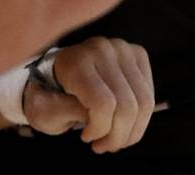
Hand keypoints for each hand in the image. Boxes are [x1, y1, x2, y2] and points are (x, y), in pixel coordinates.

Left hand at [25, 37, 155, 153]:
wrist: (55, 73)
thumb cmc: (49, 96)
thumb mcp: (45, 111)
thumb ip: (68, 113)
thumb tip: (98, 118)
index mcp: (77, 61)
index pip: (104, 104)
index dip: (100, 130)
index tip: (86, 138)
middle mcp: (102, 49)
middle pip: (128, 105)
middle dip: (117, 136)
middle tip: (102, 145)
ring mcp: (122, 49)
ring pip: (143, 102)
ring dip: (131, 131)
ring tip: (113, 138)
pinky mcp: (137, 54)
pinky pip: (149, 96)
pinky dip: (139, 118)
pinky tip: (121, 122)